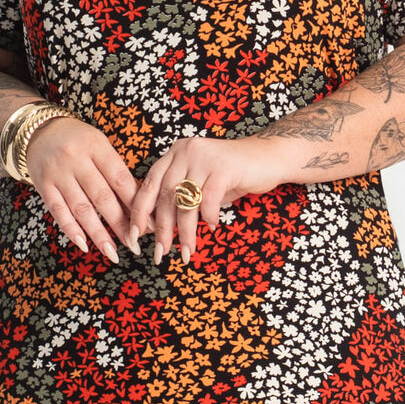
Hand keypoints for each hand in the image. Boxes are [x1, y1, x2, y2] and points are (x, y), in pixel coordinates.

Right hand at [24, 116, 140, 263]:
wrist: (39, 130)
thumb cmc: (78, 141)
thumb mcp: (99, 145)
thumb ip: (115, 170)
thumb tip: (139, 204)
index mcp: (97, 146)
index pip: (120, 179)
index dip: (135, 203)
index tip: (148, 224)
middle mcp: (77, 159)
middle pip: (103, 197)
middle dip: (121, 224)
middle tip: (135, 245)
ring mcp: (58, 173)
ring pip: (81, 208)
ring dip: (99, 234)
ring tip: (113, 253)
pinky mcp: (43, 185)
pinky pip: (58, 211)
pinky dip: (72, 230)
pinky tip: (84, 245)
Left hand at [126, 136, 288, 264]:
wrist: (270, 156)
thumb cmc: (233, 174)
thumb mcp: (201, 182)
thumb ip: (181, 197)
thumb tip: (158, 228)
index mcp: (175, 153)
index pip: (149, 184)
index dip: (139, 211)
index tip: (134, 236)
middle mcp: (186, 150)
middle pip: (165, 195)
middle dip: (161, 229)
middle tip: (160, 253)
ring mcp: (204, 157)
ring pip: (186, 201)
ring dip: (185, 231)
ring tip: (186, 252)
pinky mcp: (224, 167)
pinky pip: (209, 200)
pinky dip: (209, 217)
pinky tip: (213, 226)